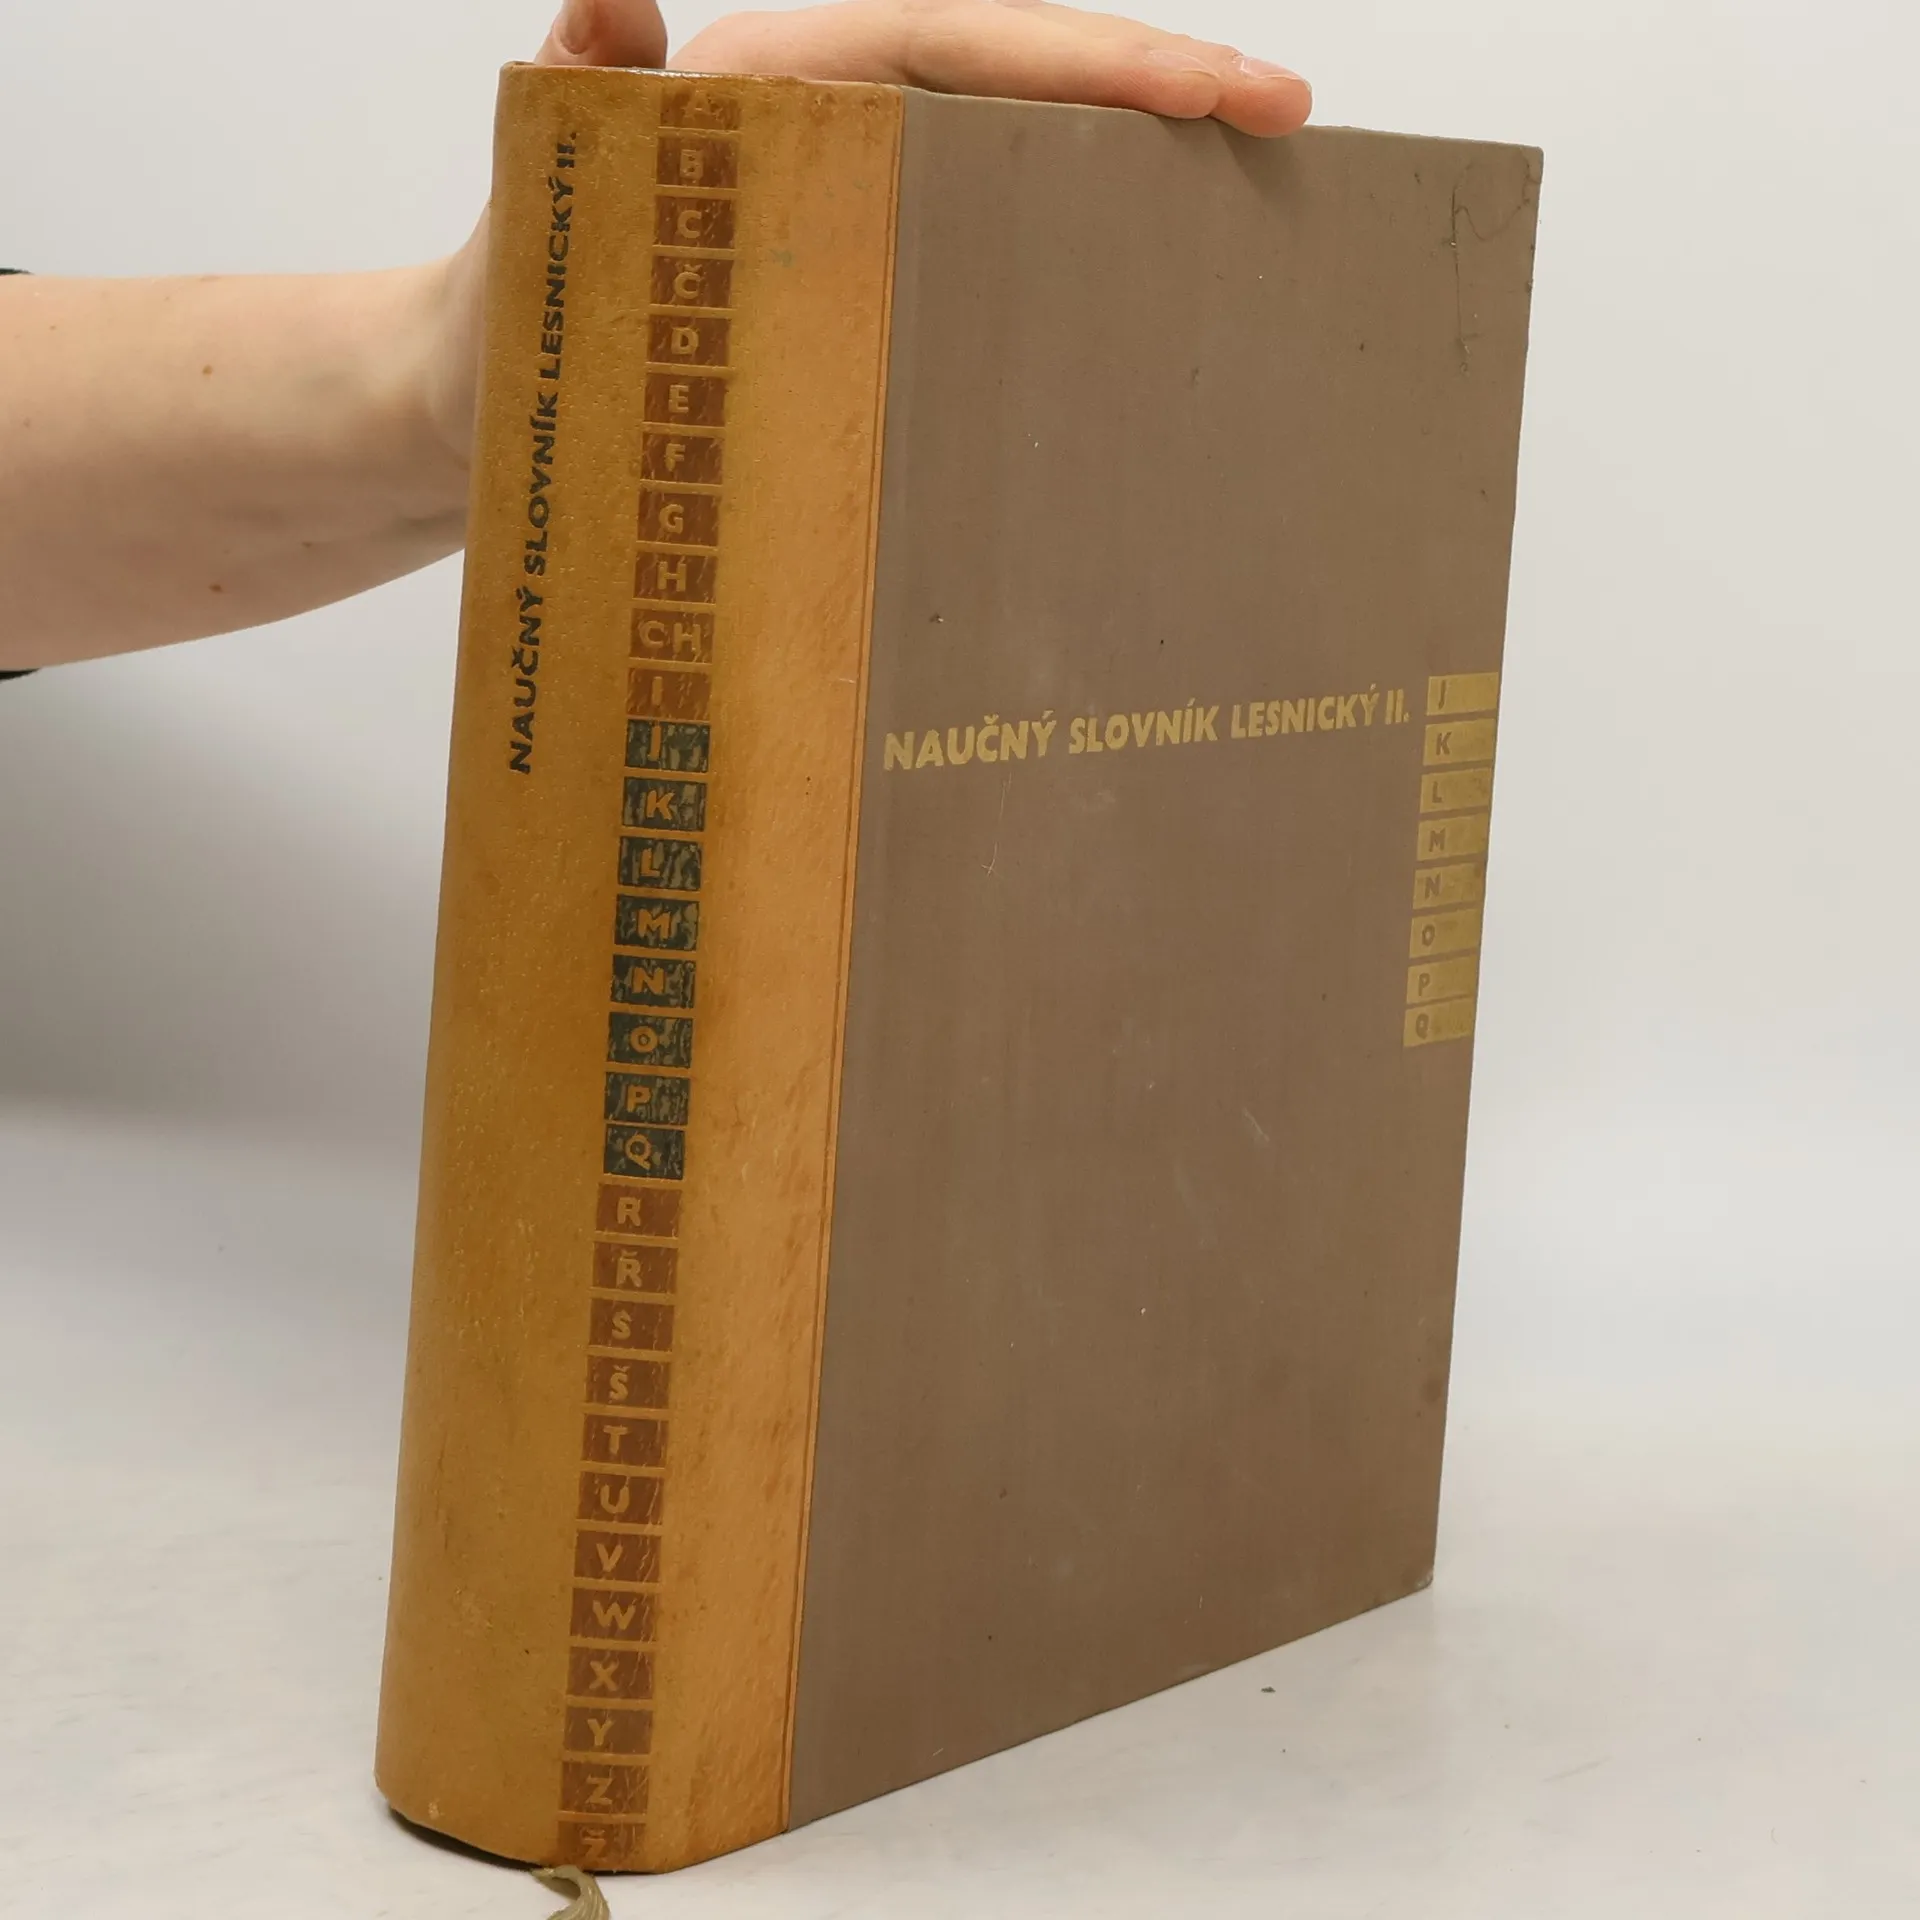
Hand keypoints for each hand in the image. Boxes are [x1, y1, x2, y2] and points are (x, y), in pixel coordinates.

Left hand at [428, 1, 1308, 460]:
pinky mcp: (845, 289)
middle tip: (1289, 133)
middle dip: (1156, 100)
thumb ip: (578, 90)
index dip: (1105, 63)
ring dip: (1124, 181)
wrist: (465, 411)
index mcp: (776, 90)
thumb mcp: (537, 199)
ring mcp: (842, 212)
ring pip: (1010, 170)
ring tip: (1246, 219)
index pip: (970, 47)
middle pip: (1020, 88)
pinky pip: (970, 264)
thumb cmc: (498, 315)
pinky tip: (1126, 313)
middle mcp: (823, 132)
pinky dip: (1053, 273)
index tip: (1232, 92)